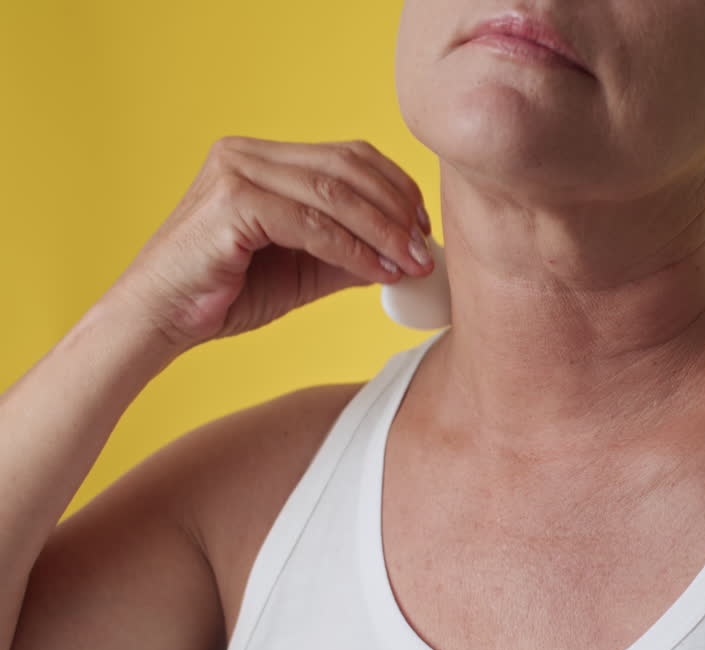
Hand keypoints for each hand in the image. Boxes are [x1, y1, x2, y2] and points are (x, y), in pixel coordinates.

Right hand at [104, 136, 435, 352]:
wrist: (160, 322)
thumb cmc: (226, 295)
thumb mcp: (305, 268)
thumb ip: (348, 251)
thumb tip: (407, 251)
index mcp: (262, 158)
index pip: (348, 156)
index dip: (395, 188)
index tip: (423, 226)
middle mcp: (247, 153)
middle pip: (348, 167)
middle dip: (397, 209)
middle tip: (425, 249)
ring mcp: (236, 172)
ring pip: (335, 194)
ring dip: (383, 232)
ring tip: (412, 265)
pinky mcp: (231, 202)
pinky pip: (312, 224)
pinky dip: (353, 250)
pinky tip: (379, 273)